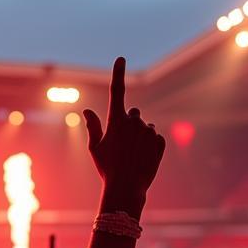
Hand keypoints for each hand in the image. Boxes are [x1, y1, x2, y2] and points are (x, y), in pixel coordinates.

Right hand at [83, 58, 164, 212]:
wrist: (127, 188)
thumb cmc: (107, 168)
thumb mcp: (95, 148)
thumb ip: (93, 126)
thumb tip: (87, 110)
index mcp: (116, 121)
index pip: (117, 91)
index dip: (118, 73)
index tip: (121, 59)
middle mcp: (134, 121)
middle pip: (133, 115)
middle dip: (129, 125)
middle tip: (122, 146)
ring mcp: (149, 131)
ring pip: (145, 128)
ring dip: (140, 137)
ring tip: (133, 156)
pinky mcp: (160, 141)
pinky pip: (155, 138)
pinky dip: (150, 146)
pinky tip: (142, 159)